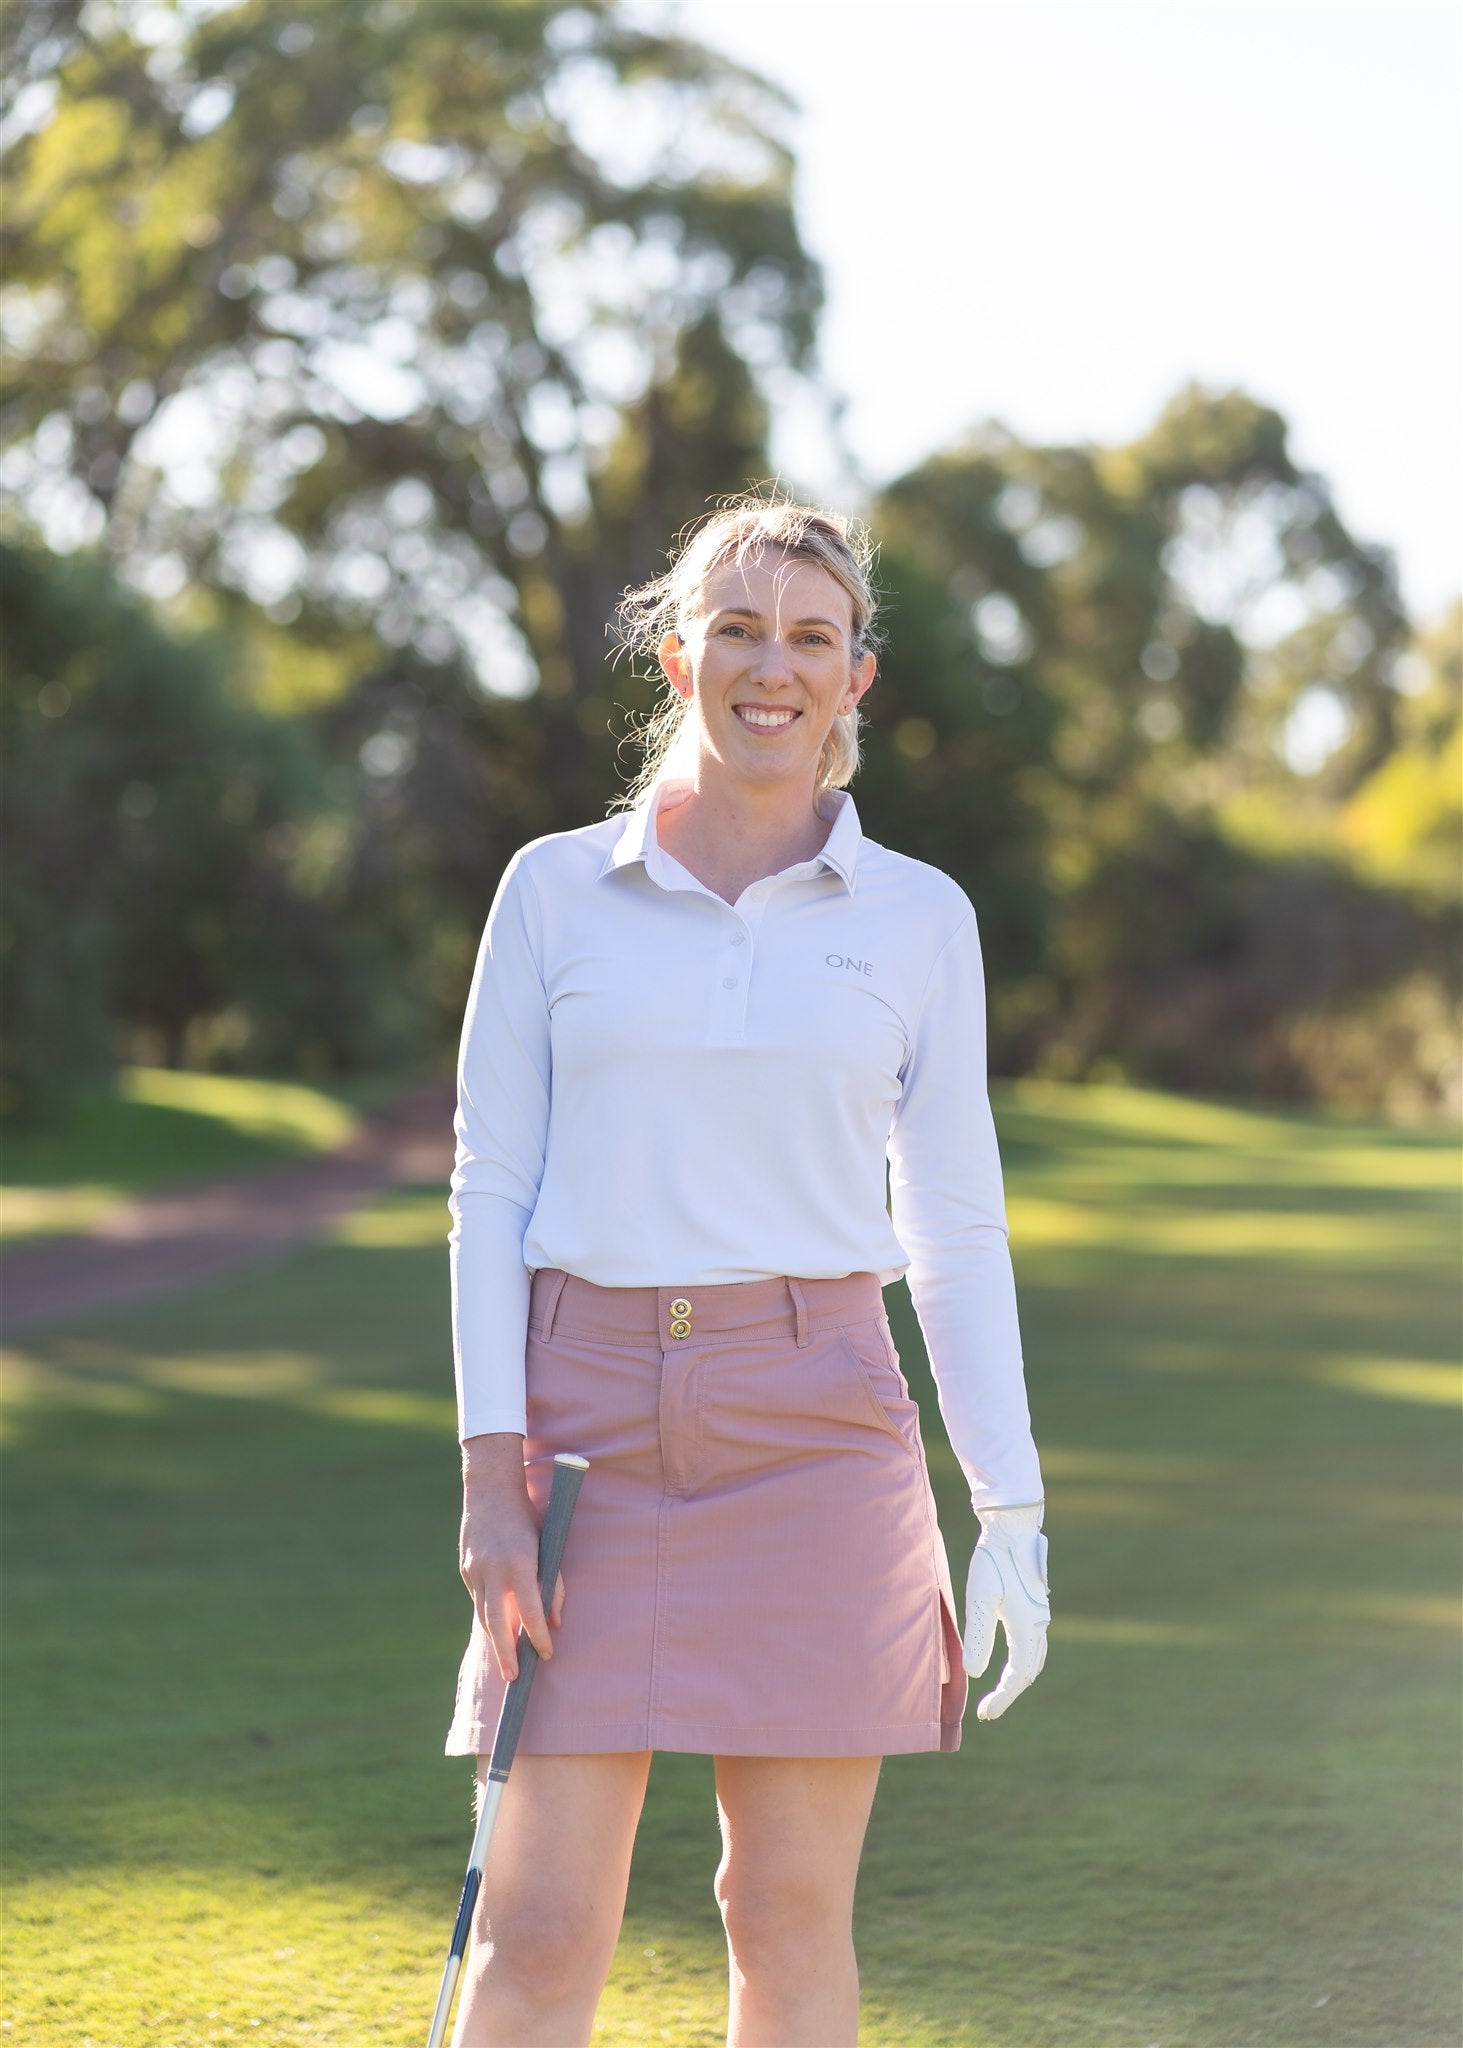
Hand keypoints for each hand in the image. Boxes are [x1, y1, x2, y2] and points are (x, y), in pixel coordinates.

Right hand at [459, 1434, 565, 1683]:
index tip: (546, 1653)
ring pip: (484, 1614)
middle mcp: (494, 1569)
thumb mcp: (548, 1544)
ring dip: (496, 1639)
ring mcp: (475, 1570)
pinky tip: (498, 1623)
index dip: (538, 1635)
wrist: (490, 1489)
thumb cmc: (527, 1517)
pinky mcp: (465, 1569)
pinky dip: (490, 1612)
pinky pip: (478, 1598)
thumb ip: (552, 1582)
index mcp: (520, 1562)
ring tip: (507, 1661)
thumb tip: (555, 1621)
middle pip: (497, 1623)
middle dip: (506, 1653)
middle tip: (514, 1678)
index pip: (531, 1611)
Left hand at [963, 1502, 1049, 1721]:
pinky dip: (1024, 1660)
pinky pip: (1033, 1643)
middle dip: (1010, 1693)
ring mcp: (1039, 1615)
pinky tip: (1011, 1656)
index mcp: (1027, 1628)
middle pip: (1029, 1671)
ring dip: (1019, 1677)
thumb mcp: (981, 1598)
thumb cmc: (994, 1561)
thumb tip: (974, 1674)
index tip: (985, 1715)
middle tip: (988, 1709)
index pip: (1018, 1676)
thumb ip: (979, 1637)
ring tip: (1000, 1691)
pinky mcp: (1034, 1605)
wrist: (1012, 1528)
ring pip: (1034, 1658)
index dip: (1002, 1698)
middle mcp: (1038, 1625)